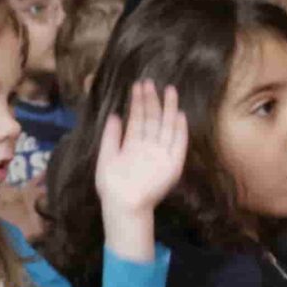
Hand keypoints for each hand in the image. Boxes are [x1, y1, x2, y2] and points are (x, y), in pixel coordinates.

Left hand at [94, 81, 186, 258]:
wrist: (124, 205)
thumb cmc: (111, 186)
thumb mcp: (106, 157)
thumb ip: (110, 136)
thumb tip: (114, 115)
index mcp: (132, 145)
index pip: (137, 119)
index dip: (137, 103)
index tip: (138, 86)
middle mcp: (148, 147)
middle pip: (152, 119)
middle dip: (151, 101)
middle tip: (150, 81)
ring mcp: (161, 154)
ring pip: (166, 126)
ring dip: (168, 109)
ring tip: (169, 90)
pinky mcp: (173, 164)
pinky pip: (179, 144)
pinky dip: (180, 130)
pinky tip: (180, 114)